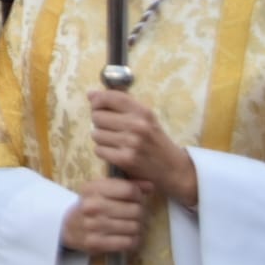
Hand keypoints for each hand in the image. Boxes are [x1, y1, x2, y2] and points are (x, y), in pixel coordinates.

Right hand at [59, 177, 152, 253]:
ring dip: (137, 228)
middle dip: (140, 213)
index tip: (135, 199)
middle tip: (134, 215)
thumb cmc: (89, 206)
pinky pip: (128, 242)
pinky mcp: (96, 243)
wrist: (66, 227)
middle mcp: (92, 206)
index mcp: (93, 188)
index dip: (138, 195)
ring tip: (130, 226)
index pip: (129, 190)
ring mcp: (93, 225)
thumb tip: (151, 186)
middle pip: (136, 210)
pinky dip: (133, 241)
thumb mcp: (102, 190)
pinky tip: (127, 237)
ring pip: (134, 227)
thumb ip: (126, 186)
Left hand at [88, 89, 197, 205]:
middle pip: (97, 116)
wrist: (175, 170)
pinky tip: (114, 153)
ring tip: (114, 142)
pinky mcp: (126, 159)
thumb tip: (90, 94)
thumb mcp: (145, 119)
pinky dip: (103, 152)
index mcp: (143, 111)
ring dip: (101, 139)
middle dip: (99, 123)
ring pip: (96, 134)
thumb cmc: (155, 141)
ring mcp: (132, 143)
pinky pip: (99, 150)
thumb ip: (120, 105)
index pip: (111, 97)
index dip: (98, 100)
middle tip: (110, 129)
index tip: (96, 106)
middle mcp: (138, 125)